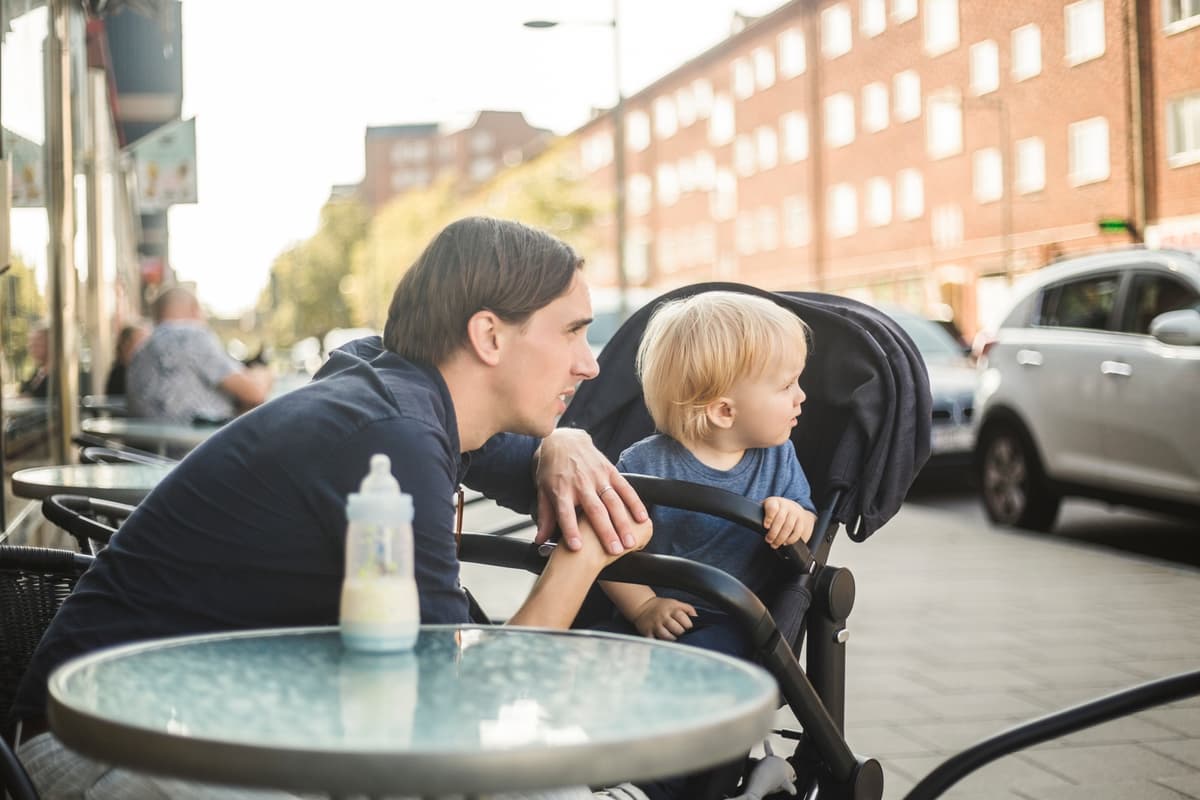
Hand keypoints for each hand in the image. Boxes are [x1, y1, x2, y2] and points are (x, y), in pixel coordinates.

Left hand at [532, 428, 648, 554]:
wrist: (563, 440)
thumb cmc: (552, 469)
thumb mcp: (543, 491)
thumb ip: (545, 517)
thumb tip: (539, 540)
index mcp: (561, 490)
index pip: (565, 513)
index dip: (571, 530)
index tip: (577, 547)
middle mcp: (581, 484)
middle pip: (595, 510)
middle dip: (606, 532)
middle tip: (614, 551)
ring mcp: (597, 477)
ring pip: (613, 502)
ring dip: (623, 523)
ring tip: (630, 542)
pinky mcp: (610, 470)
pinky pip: (625, 488)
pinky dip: (634, 503)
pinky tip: (642, 518)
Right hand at [631, 596, 696, 640]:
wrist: (642, 606)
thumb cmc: (662, 607)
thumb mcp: (675, 603)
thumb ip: (688, 609)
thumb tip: (698, 619)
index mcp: (671, 609)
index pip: (683, 618)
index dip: (688, 625)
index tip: (688, 627)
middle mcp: (663, 616)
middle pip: (676, 629)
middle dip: (681, 633)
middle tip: (681, 633)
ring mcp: (654, 625)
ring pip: (667, 636)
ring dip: (672, 639)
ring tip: (674, 637)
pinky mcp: (647, 632)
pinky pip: (655, 641)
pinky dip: (660, 643)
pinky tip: (663, 641)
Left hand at [762, 497, 815, 547]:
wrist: (792, 507)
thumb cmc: (775, 510)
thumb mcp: (766, 507)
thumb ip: (759, 513)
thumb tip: (748, 520)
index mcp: (775, 502)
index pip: (772, 508)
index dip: (769, 517)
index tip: (766, 526)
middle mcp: (786, 506)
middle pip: (780, 519)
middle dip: (773, 532)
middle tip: (768, 540)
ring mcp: (795, 513)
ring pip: (789, 527)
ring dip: (781, 538)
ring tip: (774, 544)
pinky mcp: (801, 521)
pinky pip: (798, 531)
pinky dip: (791, 539)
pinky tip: (785, 543)